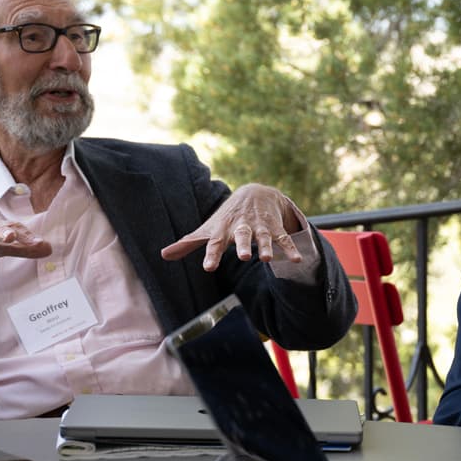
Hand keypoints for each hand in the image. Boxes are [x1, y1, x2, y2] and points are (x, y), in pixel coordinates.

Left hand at [160, 183, 305, 271]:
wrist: (254, 193)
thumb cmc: (226, 217)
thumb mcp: (208, 229)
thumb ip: (188, 243)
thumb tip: (163, 255)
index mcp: (223, 229)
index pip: (215, 243)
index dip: (212, 255)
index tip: (209, 268)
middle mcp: (241, 226)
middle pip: (242, 236)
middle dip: (243, 245)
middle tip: (243, 256)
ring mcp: (259, 226)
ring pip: (264, 236)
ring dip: (267, 246)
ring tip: (268, 259)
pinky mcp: (274, 227)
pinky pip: (283, 238)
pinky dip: (289, 248)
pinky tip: (296, 260)